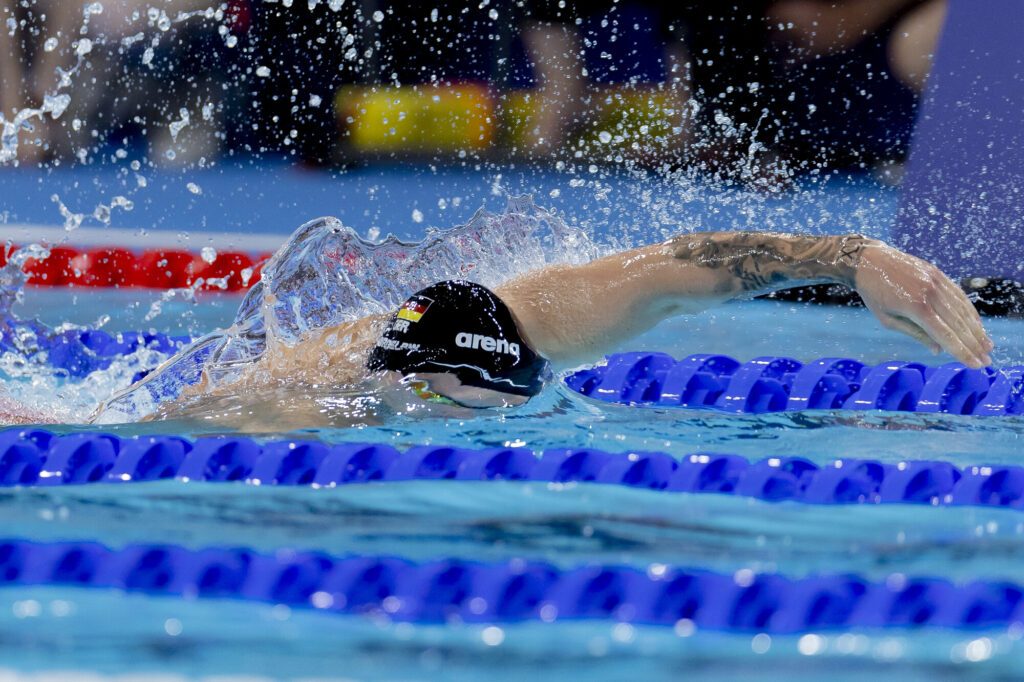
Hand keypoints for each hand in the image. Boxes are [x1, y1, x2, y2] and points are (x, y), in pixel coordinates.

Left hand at [853, 243, 992, 366]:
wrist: (869, 261)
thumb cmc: (874, 294)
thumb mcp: (888, 319)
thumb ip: (915, 333)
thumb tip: (938, 350)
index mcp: (915, 307)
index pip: (944, 334)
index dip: (962, 352)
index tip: (976, 365)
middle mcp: (930, 293)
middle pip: (958, 324)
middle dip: (974, 345)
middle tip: (987, 360)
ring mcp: (936, 281)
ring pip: (962, 310)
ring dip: (977, 330)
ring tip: (987, 346)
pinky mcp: (938, 274)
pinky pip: (958, 295)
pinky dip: (969, 312)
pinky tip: (976, 324)